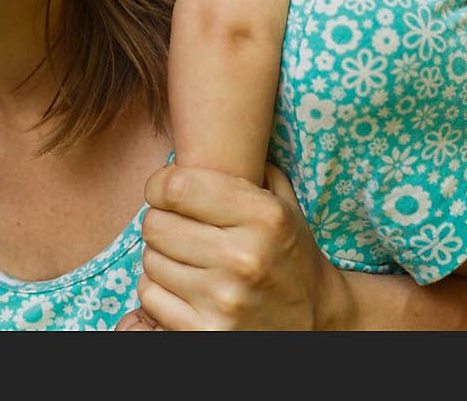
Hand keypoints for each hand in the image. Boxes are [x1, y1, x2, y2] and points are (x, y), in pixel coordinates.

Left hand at [116, 162, 352, 330]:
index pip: (176, 186)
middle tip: (177, 225)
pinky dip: (159, 290)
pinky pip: (151, 297)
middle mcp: (243, 258)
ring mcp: (224, 301)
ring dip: (160, 256)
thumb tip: (198, 133)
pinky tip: (184, 286)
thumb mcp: (281, 200)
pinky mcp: (206, 334)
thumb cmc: (289, 250)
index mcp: (263, 216)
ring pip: (150, 262)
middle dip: (160, 220)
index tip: (164, 190)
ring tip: (185, 257)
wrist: (317, 320)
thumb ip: (246, 164)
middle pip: (155, 224)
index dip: (159, 184)